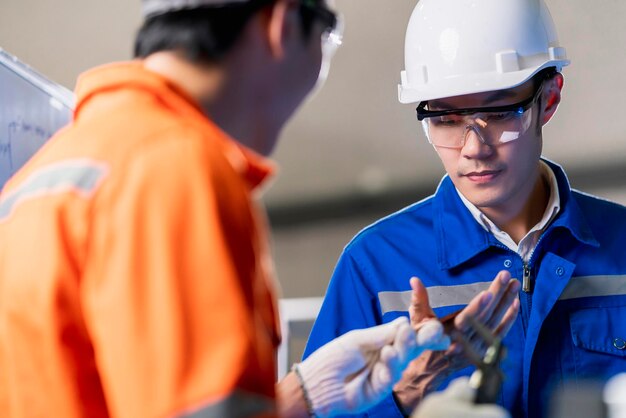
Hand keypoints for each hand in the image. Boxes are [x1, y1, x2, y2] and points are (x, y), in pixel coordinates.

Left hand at [294, 316, 449, 417]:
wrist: (316, 382)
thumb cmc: (332, 358)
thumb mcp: (357, 340)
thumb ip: (380, 334)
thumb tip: (404, 322)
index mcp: (381, 343)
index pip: (405, 336)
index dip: (420, 332)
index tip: (433, 326)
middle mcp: (386, 358)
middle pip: (409, 349)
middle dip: (419, 340)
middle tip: (426, 331)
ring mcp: (384, 375)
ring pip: (401, 361)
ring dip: (402, 349)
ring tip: (402, 338)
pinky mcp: (379, 391)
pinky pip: (389, 378)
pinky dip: (389, 367)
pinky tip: (387, 356)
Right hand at [393, 271, 519, 413]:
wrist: (430, 370)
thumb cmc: (422, 342)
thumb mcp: (417, 320)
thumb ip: (418, 299)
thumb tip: (415, 280)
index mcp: (448, 333)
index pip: (466, 320)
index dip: (477, 307)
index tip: (488, 293)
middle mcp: (465, 341)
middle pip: (485, 317)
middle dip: (497, 295)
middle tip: (506, 276)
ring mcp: (477, 347)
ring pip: (494, 323)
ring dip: (506, 303)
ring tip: (514, 285)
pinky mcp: (484, 349)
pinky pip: (499, 333)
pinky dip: (509, 320)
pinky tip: (515, 305)